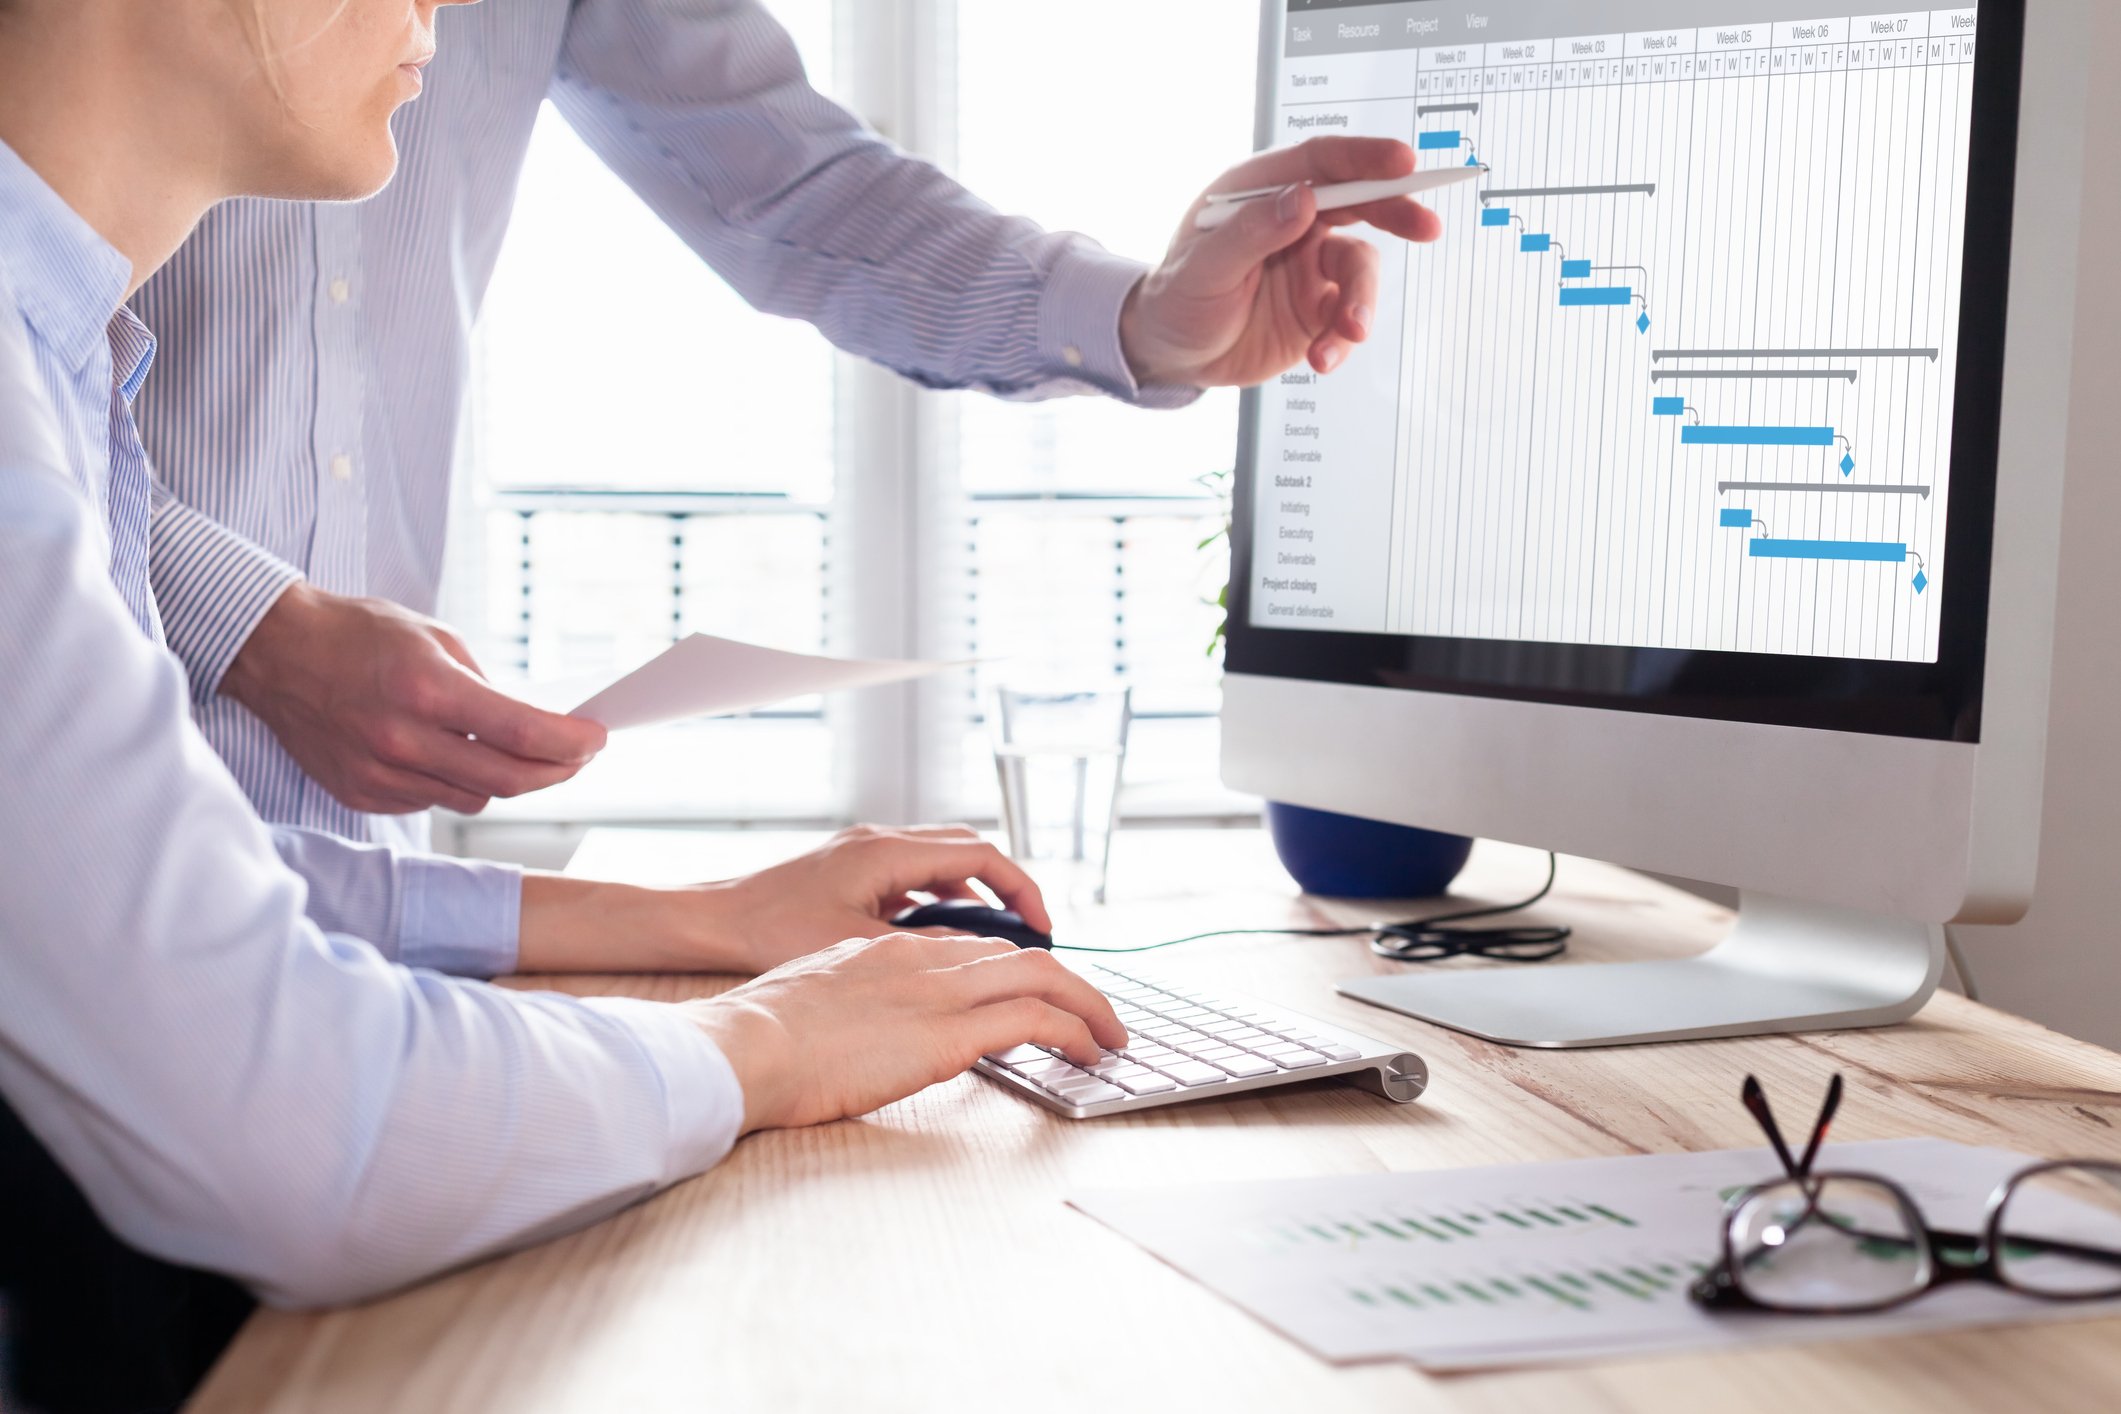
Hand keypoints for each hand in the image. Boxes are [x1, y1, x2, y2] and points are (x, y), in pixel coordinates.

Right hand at [222, 582, 606, 814]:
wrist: (276, 653)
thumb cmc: (358, 634)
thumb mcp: (436, 639)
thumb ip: (486, 687)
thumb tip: (533, 727)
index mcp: (427, 689)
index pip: (522, 734)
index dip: (571, 743)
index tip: (596, 739)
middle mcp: (402, 739)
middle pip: (509, 779)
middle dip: (557, 770)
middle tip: (577, 756)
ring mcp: (379, 773)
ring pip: (474, 797)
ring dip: (505, 778)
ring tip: (513, 751)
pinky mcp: (362, 794)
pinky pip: (432, 801)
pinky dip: (454, 782)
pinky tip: (449, 754)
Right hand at [684, 933, 1126, 1132]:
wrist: (745, 1047)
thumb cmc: (757, 1040)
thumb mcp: (811, 1002)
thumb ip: (850, 1004)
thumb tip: (864, 1032)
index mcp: (884, 950)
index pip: (969, 948)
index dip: (1011, 971)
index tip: (1032, 993)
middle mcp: (920, 958)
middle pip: (1016, 956)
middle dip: (1065, 982)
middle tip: (1093, 1013)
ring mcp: (938, 991)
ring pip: (1042, 977)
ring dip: (1087, 1005)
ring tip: (1109, 1035)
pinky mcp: (950, 1032)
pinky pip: (1036, 1019)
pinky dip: (1074, 1030)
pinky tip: (1090, 1052)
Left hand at [711, 823, 1052, 972]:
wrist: (712, 922)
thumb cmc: (769, 932)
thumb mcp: (858, 946)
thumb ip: (923, 946)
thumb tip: (977, 955)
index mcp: (887, 852)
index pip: (981, 855)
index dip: (1021, 890)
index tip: (1042, 928)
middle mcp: (880, 841)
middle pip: (968, 850)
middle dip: (1006, 887)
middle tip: (1031, 932)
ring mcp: (865, 852)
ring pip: (941, 860)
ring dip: (973, 893)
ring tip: (994, 939)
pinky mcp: (851, 869)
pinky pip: (913, 874)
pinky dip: (939, 897)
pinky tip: (939, 936)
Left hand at [1118, 136, 1443, 388]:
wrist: (1172, 355)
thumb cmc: (1177, 299)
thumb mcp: (1202, 268)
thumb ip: (1251, 232)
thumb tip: (1302, 200)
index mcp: (1260, 192)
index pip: (1320, 162)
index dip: (1363, 157)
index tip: (1402, 162)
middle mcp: (1293, 221)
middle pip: (1359, 202)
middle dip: (1396, 212)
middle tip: (1426, 226)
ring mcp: (1309, 264)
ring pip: (1359, 268)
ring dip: (1362, 301)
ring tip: (1349, 333)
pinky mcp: (1318, 307)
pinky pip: (1349, 316)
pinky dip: (1343, 339)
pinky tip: (1322, 358)